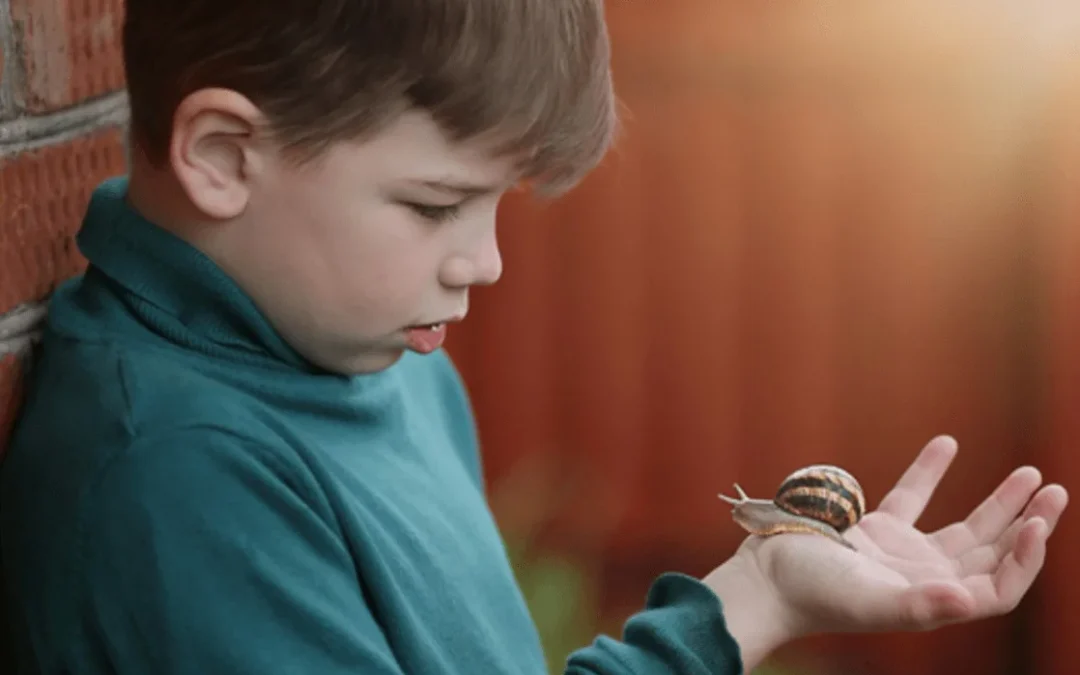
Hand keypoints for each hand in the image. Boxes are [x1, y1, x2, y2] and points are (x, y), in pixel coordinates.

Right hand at [704, 436, 1067, 667]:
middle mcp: (926, 580)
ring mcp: (903, 554)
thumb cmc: (812, 595)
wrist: (763, 577)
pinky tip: (948, 443)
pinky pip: (913, 496)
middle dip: (1027, 523)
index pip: (999, 587)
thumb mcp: (867, 601)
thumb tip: (965, 599)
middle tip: (1055, 489)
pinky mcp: (876, 529)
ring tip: (1030, 473)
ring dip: (998, 502)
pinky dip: (931, 471)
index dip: (1025, 560)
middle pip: (993, 554)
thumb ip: (919, 605)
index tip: (1038, 523)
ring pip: (965, 527)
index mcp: (933, 601)